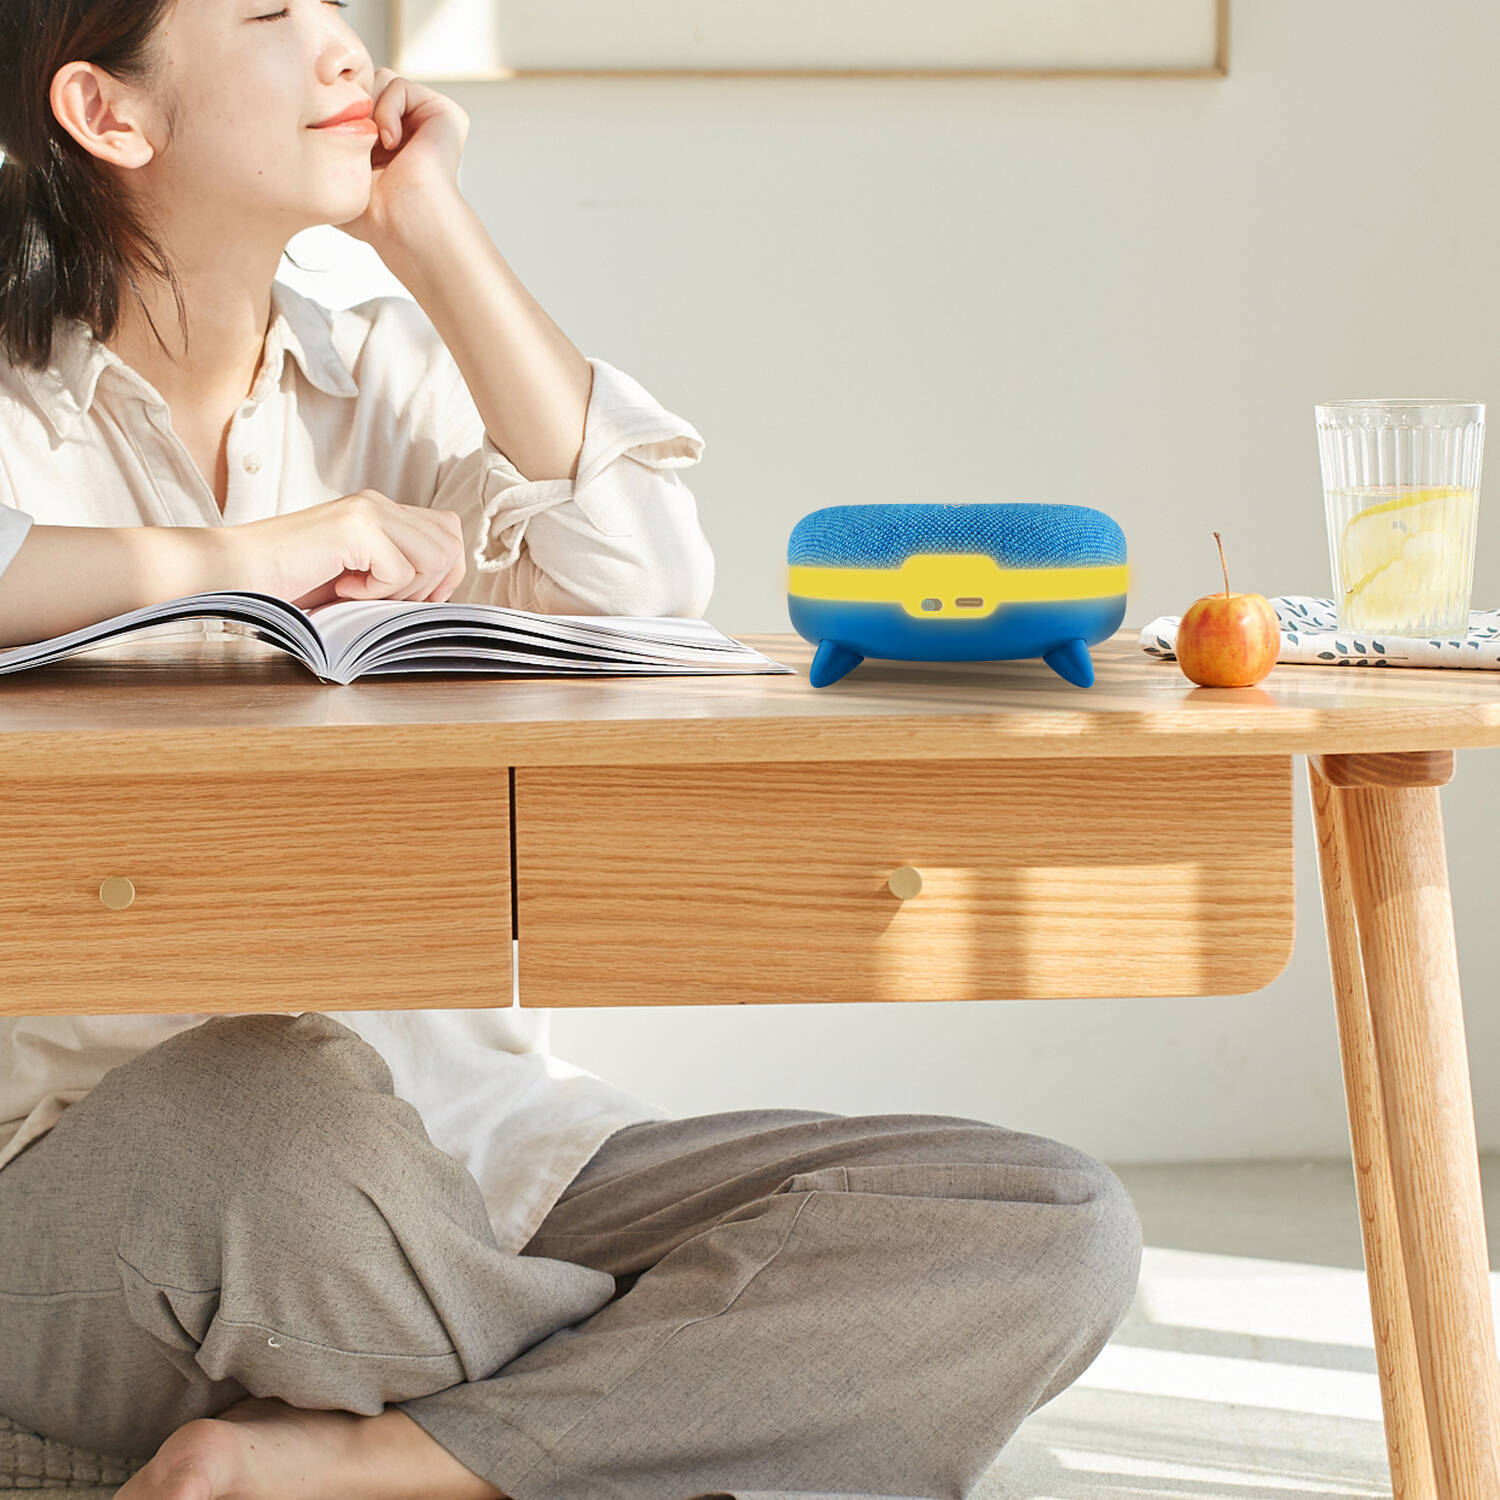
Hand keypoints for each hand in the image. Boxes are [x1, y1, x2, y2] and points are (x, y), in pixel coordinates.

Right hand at [225, 492, 466, 610]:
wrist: (232, 574)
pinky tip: (340, 587)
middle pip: (449, 543)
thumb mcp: (357, 578)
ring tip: (360, 593)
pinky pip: (400, 571)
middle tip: (383, 599)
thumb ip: (398, 571)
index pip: (449, 531)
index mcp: (381, 511)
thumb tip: (445, 590)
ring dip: (403, 591)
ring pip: (434, 557)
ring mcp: (367, 511)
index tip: (413, 600)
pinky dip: (374, 593)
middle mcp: (378, 503)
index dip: (446, 573)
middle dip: (430, 586)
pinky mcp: (354, 527)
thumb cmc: (290, 585)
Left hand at [335, 67, 468, 253]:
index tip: (345, 143)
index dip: (345, 114)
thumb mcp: (339, 169)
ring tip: (378, 145)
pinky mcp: (445, 113)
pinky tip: (391, 141)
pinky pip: (399, 85)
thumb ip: (330, 141)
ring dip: (372, 111)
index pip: (360, 102)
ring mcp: (430, 120)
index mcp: (393, 142)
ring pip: (382, 81)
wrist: (403, 221)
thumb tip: (309, 116)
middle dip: (358, 108)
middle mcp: (414, 129)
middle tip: (362, 144)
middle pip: (369, 85)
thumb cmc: (375, 212)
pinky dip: (388, 110)